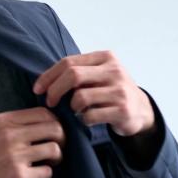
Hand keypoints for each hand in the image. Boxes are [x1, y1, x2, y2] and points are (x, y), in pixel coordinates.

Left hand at [32, 50, 155, 137]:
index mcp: (105, 57)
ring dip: (72, 108)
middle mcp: (114, 70)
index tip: (37, 89)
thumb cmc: (110, 91)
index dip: (49, 76)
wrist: (140, 110)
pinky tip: (87, 119)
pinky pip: (90, 116)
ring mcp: (120, 90)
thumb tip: (43, 81)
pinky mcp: (122, 110)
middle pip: (73, 75)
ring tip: (76, 110)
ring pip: (80, 98)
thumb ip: (76, 72)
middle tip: (50, 102)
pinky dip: (83, 120)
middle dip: (55, 90)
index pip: (68, 62)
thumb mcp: (98, 75)